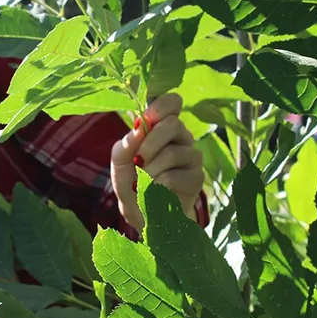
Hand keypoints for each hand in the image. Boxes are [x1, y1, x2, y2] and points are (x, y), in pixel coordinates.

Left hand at [110, 94, 203, 231]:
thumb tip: (137, 127)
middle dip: (150, 143)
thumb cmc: (131, 183)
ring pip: (174, 152)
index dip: (161, 106)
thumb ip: (125, 144)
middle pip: (173, 124)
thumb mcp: (120, 162)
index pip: (172, 102)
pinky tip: (154, 192)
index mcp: (162, 127)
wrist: (141, 214)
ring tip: (141, 183)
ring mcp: (192, 157)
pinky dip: (160, 186)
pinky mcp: (196, 178)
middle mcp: (181, 138)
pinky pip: (179, 175)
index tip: (147, 119)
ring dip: (151, 170)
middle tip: (137, 162)